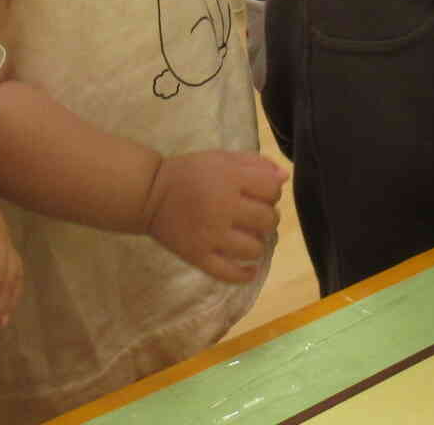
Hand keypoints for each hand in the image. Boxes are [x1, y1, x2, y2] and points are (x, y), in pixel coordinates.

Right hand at [144, 150, 285, 283]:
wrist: (149, 194)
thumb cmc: (189, 173)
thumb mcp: (221, 158)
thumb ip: (254, 163)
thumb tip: (284, 177)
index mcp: (230, 179)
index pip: (272, 190)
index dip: (271, 192)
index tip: (260, 194)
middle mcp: (223, 208)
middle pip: (267, 220)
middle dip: (267, 218)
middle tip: (255, 217)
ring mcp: (211, 236)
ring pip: (254, 248)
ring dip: (258, 244)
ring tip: (248, 238)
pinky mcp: (198, 257)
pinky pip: (229, 273)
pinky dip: (245, 274)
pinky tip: (250, 268)